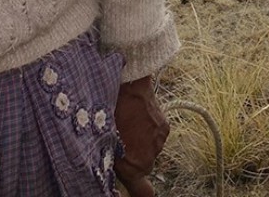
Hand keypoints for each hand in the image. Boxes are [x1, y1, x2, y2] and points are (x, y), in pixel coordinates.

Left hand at [112, 76, 168, 196]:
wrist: (128, 83)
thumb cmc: (112, 110)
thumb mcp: (103, 138)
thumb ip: (109, 159)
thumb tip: (111, 165)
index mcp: (134, 164)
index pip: (143, 191)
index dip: (140, 193)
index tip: (140, 194)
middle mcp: (150, 156)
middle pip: (143, 167)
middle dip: (133, 159)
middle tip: (119, 143)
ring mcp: (159, 141)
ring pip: (149, 150)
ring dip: (140, 143)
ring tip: (127, 125)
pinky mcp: (165, 127)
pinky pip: (156, 136)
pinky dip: (147, 131)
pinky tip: (136, 117)